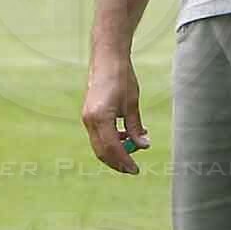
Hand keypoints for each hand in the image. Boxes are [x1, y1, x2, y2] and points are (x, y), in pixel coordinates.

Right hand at [80, 58, 150, 174]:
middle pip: (102, 151)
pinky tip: (125, 136)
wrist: (107, 59)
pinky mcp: (89, 114)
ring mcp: (87, 118)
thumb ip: (135, 127)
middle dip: (117, 162)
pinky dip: (111, 141)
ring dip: (115, 152)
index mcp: (101, 118)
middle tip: (133, 168)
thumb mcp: (132, 104)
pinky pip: (98, 135)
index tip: (136, 170)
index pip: (113, 148)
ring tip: (133, 149)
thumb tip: (143, 146)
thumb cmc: (122, 78)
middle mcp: (90, 120)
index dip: (125, 161)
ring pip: (99, 145)